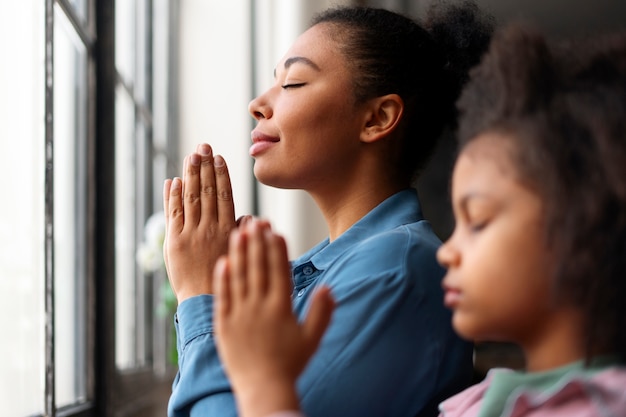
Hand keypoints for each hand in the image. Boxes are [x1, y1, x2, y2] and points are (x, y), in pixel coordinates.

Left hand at [163, 143, 236, 302]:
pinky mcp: (174, 242)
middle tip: (203, 147)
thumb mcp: (239, 253)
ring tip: (190, 156)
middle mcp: (209, 228)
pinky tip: (173, 181)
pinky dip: (172, 196)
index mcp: (227, 230)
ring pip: (190, 198)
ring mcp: (190, 234)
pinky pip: (173, 213)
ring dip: (189, 174)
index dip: (221, 174)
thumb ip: (240, 232)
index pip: (224, 195)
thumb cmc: (226, 278)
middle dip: (204, 166)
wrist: (203, 301)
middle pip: (206, 191)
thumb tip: (249, 216)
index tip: (219, 158)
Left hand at [213, 220, 334, 416]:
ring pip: (238, 277)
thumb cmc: (290, 365)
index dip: (276, 249)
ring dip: (238, 253)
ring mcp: (239, 314)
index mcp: (281, 308)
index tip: (275, 230)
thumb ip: (322, 312)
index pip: (278, 271)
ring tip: (238, 231)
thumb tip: (329, 288)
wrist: (263, 389)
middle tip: (255, 220)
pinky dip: (222, 278)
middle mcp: (259, 307)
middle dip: (256, 242)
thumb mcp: (312, 339)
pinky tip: (222, 261)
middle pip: (258, 268)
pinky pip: (222, 297)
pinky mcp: (224, 324)